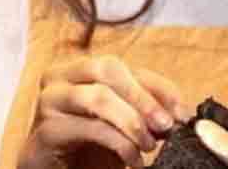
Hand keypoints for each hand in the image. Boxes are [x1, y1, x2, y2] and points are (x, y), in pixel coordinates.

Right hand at [18, 55, 193, 168]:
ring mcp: (49, 102)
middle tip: (166, 125)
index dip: (158, 86)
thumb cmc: (89, 149)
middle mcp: (60, 77)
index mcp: (81, 69)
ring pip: (98, 96)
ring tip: (149, 145)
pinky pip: (89, 129)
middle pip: (108, 69)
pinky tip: (133, 160)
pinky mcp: (45, 132)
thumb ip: (144, 111)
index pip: (126, 67)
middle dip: (143, 97)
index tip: (182, 112)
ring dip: (132, 120)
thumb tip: (179, 112)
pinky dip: (119, 144)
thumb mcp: (122, 124)